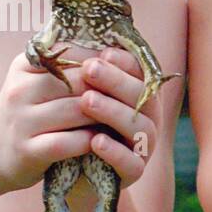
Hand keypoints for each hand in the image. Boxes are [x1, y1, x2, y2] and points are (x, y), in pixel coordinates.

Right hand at [0, 48, 159, 193]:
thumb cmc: (29, 113)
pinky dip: (91, 142)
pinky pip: (70, 142)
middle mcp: (21, 89)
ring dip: (106, 116)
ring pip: (79, 111)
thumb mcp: (38, 82)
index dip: (106, 63)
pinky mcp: (28, 150)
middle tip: (135, 99)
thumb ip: (68, 65)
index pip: (76, 54)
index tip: (128, 73)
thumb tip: (115, 46)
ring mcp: (23, 120)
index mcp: (26, 65)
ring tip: (124, 120)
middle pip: (81, 82)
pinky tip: (103, 143)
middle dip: (111, 91)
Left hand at [73, 49, 163, 184]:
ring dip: (114, 112)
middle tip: (90, 68)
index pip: (141, 74)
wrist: (65, 172)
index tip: (102, 53)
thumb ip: (80, 73)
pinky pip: (131, 164)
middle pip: (143, 96)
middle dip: (116, 81)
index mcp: (137, 97)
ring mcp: (142, 148)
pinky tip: (95, 141)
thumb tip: (67, 36)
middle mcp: (146, 120)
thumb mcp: (76, 96)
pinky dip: (115, 152)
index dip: (125, 63)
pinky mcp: (132, 174)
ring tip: (87, 101)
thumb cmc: (74, 126)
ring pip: (140, 128)